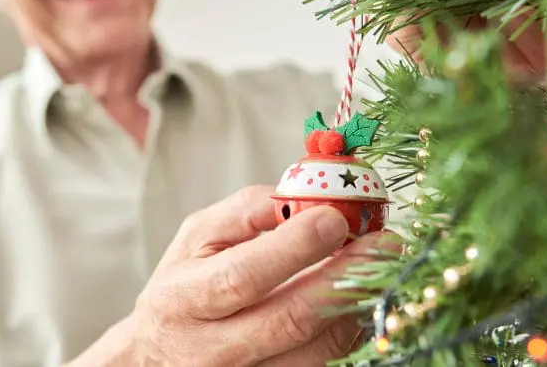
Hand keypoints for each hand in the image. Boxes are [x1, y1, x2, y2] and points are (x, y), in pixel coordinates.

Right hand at [126, 185, 396, 365]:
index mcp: (184, 298)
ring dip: (356, 304)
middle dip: (344, 277)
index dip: (294, 247)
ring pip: (316, 351)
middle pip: (289, 319)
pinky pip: (322, 365)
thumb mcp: (196, 237)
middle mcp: (211, 349)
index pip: (243, 276)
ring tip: (379, 266)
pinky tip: (359, 298)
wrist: (162, 354)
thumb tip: (300, 196)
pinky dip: (349, 329)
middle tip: (384, 243)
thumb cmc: (183, 285)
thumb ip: (245, 211)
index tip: (335, 216)